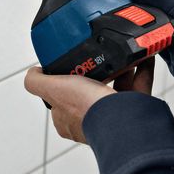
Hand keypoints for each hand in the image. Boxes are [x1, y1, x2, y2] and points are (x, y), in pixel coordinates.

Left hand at [24, 57, 155, 143]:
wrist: (122, 120)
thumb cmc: (86, 109)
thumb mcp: (53, 89)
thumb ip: (36, 82)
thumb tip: (32, 72)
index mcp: (68, 119)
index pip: (60, 96)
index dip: (63, 80)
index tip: (70, 64)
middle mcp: (91, 119)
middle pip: (90, 89)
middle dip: (95, 71)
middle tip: (97, 56)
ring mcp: (114, 116)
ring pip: (116, 88)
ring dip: (119, 69)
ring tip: (119, 52)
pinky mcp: (135, 110)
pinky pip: (138, 86)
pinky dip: (141, 70)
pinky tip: (141, 57)